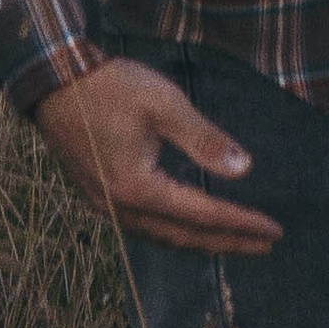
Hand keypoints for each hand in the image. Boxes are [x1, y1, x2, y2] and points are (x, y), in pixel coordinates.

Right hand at [34, 58, 281, 255]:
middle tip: (265, 244)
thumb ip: (205, 139)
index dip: (240, 224)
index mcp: (137, 188)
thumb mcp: (165, 105)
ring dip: (202, 241)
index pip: (201, 215)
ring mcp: (105, 206)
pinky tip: (192, 224)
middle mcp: (120, 207)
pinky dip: (176, 230)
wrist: (55, 82)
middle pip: (183, 236)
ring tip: (237, 240)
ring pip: (162, 236)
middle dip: (227, 242)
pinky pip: (146, 226)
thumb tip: (245, 170)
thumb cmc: (112, 88)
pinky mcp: (100, 196)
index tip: (273, 231)